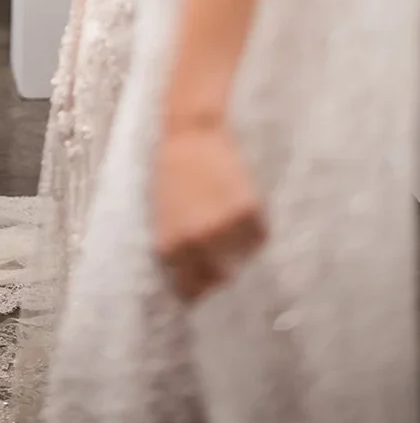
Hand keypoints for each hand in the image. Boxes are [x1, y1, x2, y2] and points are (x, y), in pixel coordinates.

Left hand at [154, 120, 266, 302]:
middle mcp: (198, 243)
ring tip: (232, 224)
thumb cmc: (171, 171)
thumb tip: (197, 281)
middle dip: (222, 270)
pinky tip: (243, 209)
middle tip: (223, 252)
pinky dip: (255, 229)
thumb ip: (178, 248)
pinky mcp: (249, 212)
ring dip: (240, 247)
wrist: (189, 133)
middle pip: (220, 279)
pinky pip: (259, 236)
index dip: (199, 289)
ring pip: (244, 258)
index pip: (190, 289)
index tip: (206, 286)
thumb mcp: (163, 216)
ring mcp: (225, 229)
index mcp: (171, 246)